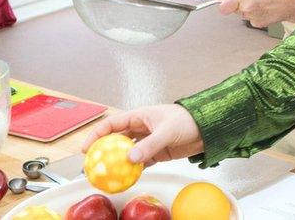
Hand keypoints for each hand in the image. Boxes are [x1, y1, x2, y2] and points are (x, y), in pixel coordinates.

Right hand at [81, 104, 203, 166]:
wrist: (207, 129)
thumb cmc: (188, 120)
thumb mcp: (166, 131)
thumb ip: (149, 145)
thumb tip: (130, 158)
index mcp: (140, 116)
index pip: (112, 124)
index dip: (97, 134)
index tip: (87, 148)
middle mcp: (141, 128)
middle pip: (116, 140)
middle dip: (104, 152)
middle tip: (94, 165)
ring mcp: (148, 141)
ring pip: (128, 152)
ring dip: (119, 163)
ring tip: (109, 175)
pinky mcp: (157, 152)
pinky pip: (141, 162)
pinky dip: (134, 169)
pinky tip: (128, 177)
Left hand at [219, 0, 294, 27]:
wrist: (292, 0)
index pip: (223, 7)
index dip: (225, 5)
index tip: (228, 3)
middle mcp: (246, 7)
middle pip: (235, 10)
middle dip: (241, 5)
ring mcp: (252, 17)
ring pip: (244, 15)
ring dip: (250, 10)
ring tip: (263, 3)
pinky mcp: (258, 24)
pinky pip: (252, 20)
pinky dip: (257, 16)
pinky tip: (266, 10)